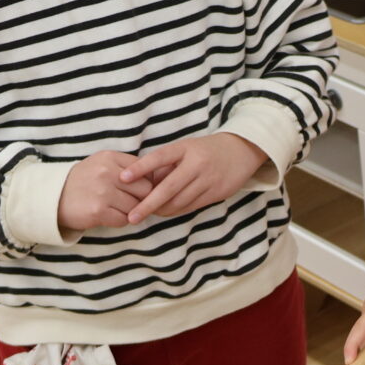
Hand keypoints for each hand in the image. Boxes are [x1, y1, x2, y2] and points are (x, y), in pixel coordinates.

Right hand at [56, 150, 155, 233]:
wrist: (53, 198)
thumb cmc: (84, 182)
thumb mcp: (102, 164)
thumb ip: (126, 167)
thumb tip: (157, 178)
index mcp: (110, 157)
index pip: (145, 170)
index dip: (146, 182)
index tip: (137, 189)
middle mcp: (107, 172)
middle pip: (145, 189)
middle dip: (141, 198)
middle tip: (129, 201)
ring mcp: (102, 191)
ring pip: (136, 206)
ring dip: (130, 211)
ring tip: (116, 208)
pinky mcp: (98, 211)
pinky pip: (124, 220)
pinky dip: (120, 221)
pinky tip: (108, 215)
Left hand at [119, 133, 265, 224]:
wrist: (241, 151)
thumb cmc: (206, 150)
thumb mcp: (186, 149)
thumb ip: (167, 164)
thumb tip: (144, 183)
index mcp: (185, 148)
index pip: (159, 157)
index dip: (141, 168)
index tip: (123, 178)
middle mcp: (196, 164)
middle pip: (168, 188)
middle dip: (148, 204)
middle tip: (132, 216)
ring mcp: (207, 179)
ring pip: (179, 202)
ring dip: (161, 210)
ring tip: (145, 214)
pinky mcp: (216, 193)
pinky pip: (191, 207)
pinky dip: (175, 211)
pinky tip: (165, 212)